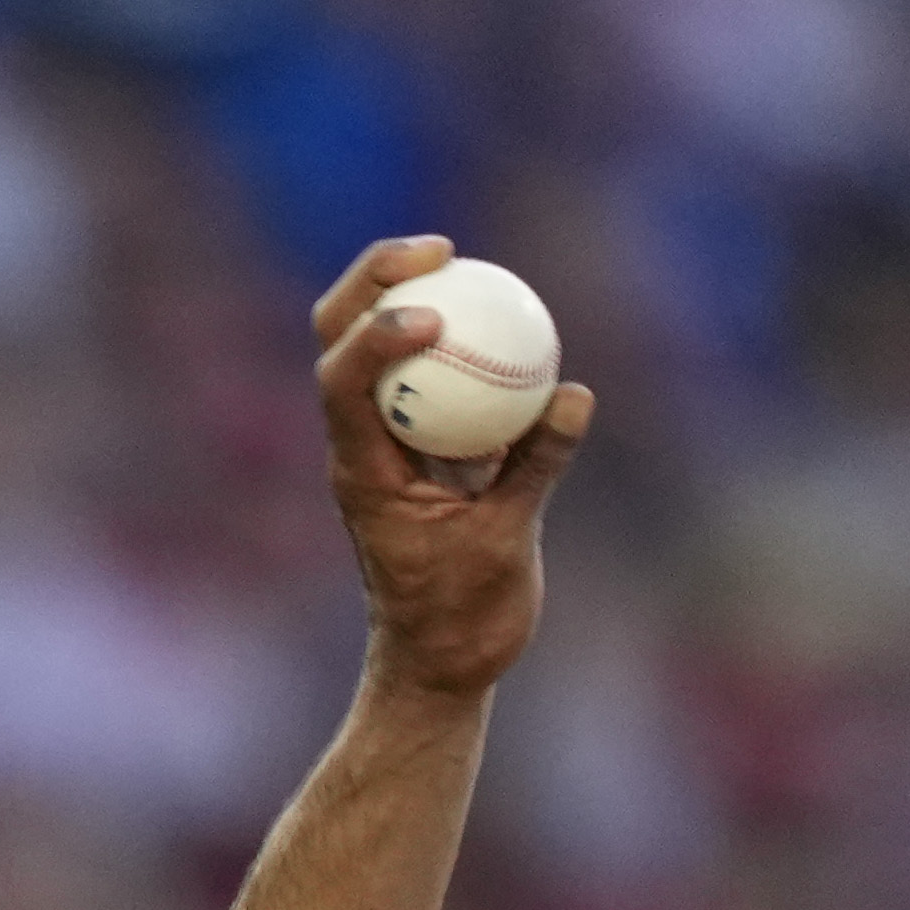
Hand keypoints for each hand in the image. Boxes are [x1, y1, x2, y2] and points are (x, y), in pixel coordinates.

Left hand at [306, 237, 593, 700]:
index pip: (344, 384)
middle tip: (438, 249)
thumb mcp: (507, 544)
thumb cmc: (463, 618)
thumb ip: (535, 468)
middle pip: (337, 338)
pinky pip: (422, 373)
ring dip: (401, 292)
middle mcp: (359, 446)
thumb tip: (572, 394)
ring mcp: (382, 442)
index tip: (434, 316)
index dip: (377, 336)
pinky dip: (449, 335)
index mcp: (362, 473)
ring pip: (369, 346)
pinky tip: (492, 306)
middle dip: (373, 280)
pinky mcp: (415, 445)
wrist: (440, 661)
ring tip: (457, 254)